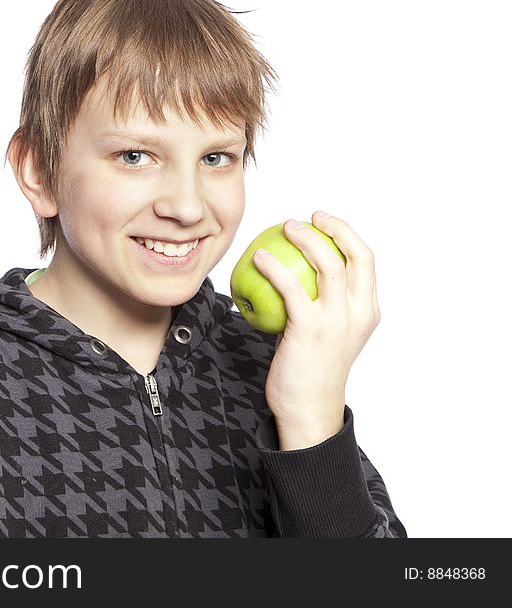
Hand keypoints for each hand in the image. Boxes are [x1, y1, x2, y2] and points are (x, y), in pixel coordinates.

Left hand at [253, 211, 380, 449]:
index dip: (346, 233)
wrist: (309, 410)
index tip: (323, 221)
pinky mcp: (310, 329)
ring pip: (328, 264)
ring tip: (283, 228)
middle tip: (306, 219)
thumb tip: (298, 275)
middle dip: (333, 227)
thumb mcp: (330, 334)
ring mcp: (337, 321)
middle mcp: (360, 313)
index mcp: (369, 312)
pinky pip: (290, 287)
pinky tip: (258, 258)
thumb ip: (324, 306)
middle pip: (355, 255)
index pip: (366, 260)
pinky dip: (274, 266)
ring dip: (305, 239)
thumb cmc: (311, 371)